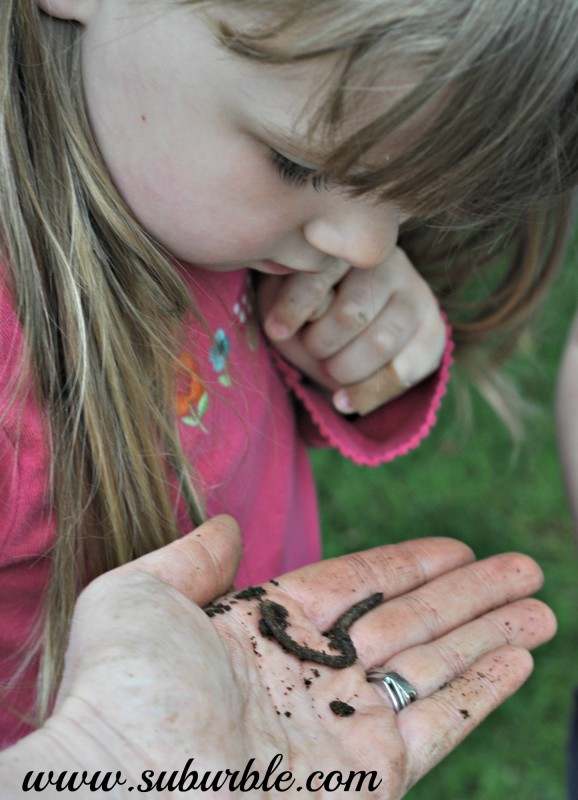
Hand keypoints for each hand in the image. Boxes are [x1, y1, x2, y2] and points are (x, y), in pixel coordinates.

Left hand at [0, 516, 554, 798]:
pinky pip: (438, 724)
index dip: (410, 564)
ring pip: (434, 668)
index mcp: (265, 630)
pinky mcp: (369, 777)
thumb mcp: (139, 597)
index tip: (456, 548)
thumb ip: (192, 558)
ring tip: (542, 607)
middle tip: (524, 569)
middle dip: (470, 596)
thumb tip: (228, 525)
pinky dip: (482, 692)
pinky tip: (520, 660)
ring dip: (491, 636)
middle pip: (410, 622)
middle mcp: (310, 677)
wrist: (125, 792)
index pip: (358, 585)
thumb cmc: (125, 690)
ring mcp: (342, 727)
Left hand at [258, 248, 446, 415]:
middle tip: (314, 353)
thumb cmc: (313, 312)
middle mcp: (389, 264)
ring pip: (378, 345)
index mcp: (348, 249)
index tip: (275, 331)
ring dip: (344, 372)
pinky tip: (345, 400)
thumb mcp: (292, 302)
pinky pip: (403, 371)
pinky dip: (368, 394)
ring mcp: (416, 295)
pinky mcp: (434, 330)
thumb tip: (289, 326)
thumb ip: (290, 305)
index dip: (296, 306)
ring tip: (330, 373)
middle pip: (350, 316)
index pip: (321, 275)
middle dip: (322, 347)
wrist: (361, 329)